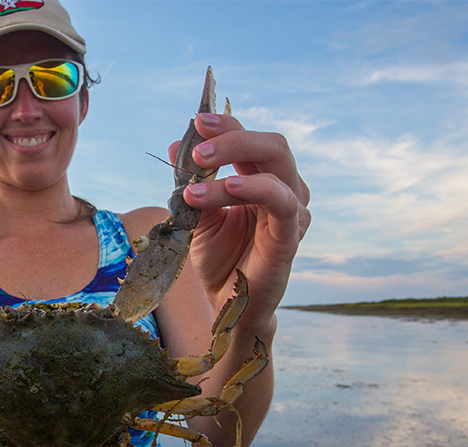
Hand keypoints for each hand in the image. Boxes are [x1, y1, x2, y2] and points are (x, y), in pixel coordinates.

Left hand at [168, 113, 310, 331]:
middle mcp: (284, 189)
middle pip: (270, 145)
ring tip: (197, 177)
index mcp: (261, 179)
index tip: (196, 123)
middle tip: (198, 146)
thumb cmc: (218, 258)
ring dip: (235, 163)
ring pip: (276, 167)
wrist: (226, 303)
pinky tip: (230, 187)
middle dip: (232, 137)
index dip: (226, 126)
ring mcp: (292, 211)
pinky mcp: (291, 235)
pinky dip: (256, 188)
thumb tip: (175, 145)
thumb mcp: (197, 215)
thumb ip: (191, 181)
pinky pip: (282, 202)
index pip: (250, 140)